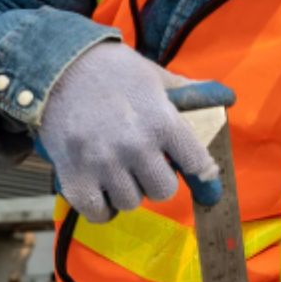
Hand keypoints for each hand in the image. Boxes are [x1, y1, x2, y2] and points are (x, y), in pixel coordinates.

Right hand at [36, 41, 233, 222]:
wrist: (56, 68)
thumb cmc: (111, 70)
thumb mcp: (154, 75)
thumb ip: (187, 91)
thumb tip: (224, 95)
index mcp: (162, 121)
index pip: (197, 163)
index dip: (199, 169)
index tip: (195, 170)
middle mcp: (137, 146)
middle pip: (164, 190)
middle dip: (157, 180)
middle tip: (145, 167)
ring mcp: (104, 164)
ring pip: (131, 203)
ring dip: (128, 192)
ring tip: (119, 173)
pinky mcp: (74, 176)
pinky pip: (99, 213)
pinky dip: (101, 208)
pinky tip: (100, 190)